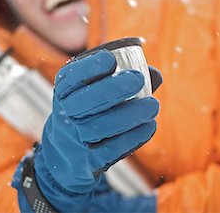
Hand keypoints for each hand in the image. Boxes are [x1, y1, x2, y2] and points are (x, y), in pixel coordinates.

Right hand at [25, 50, 160, 211]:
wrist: (67, 154)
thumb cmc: (89, 112)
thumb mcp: (93, 92)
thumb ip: (123, 78)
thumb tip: (155, 74)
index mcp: (64, 91)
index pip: (71, 77)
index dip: (89, 67)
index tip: (111, 59)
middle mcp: (65, 113)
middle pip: (85, 101)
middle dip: (112, 88)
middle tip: (138, 79)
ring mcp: (76, 139)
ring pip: (100, 126)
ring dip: (129, 115)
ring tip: (153, 105)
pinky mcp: (89, 160)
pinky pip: (111, 149)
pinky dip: (133, 137)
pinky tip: (149, 126)